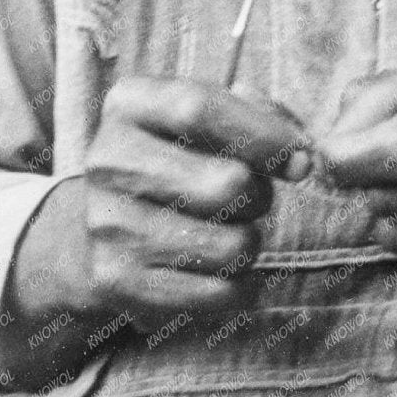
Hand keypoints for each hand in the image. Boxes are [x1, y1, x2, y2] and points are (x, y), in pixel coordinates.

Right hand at [12, 75, 312, 334]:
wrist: (94, 223)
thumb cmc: (173, 158)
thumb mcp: (201, 118)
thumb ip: (257, 115)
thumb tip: (301, 158)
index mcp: (128, 104)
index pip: (199, 108)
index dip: (263, 134)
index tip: (300, 159)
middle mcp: (108, 159)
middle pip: (226, 182)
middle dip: (260, 194)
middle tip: (251, 197)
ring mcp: (108, 222)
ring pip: (230, 245)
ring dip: (249, 242)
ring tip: (229, 231)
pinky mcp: (115, 279)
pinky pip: (217, 293)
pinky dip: (237, 285)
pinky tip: (218, 269)